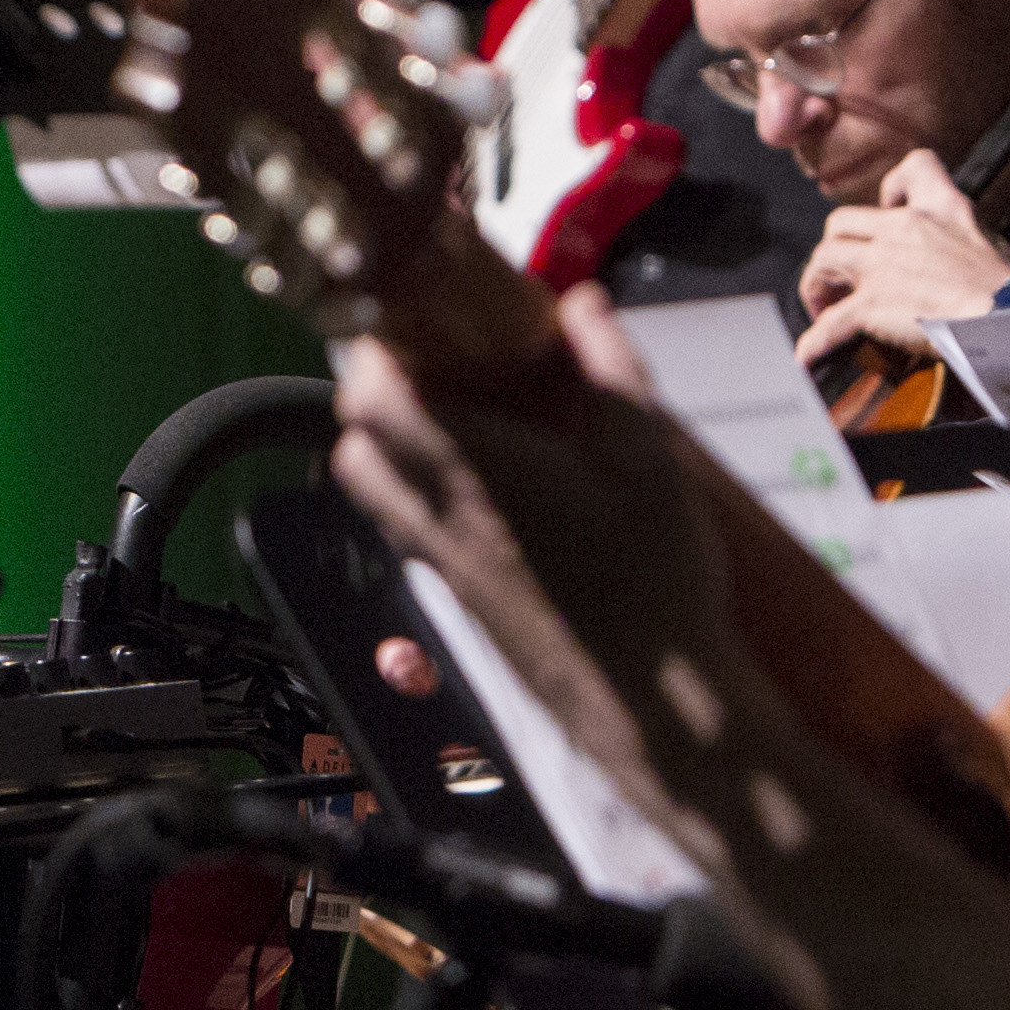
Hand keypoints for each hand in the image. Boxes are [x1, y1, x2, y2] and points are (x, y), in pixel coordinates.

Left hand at [324, 296, 742, 880]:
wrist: (657, 706)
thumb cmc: (655, 579)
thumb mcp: (651, 455)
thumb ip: (611, 369)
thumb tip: (584, 302)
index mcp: (472, 470)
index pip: (365, 397)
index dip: (371, 349)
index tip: (407, 322)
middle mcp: (439, 519)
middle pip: (352, 449)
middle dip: (373, 402)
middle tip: (430, 372)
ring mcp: (445, 568)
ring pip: (375, 499)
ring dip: (392, 455)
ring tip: (456, 428)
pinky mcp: (465, 604)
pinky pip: (412, 539)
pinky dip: (424, 505)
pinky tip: (490, 497)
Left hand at [792, 151, 1009, 370]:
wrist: (1008, 317)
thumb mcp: (992, 241)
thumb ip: (963, 239)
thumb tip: (956, 263)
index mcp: (940, 208)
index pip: (913, 168)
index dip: (894, 186)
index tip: (890, 206)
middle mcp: (903, 228)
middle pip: (842, 222)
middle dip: (835, 249)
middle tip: (843, 275)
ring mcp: (882, 265)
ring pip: (824, 258)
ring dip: (817, 284)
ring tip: (824, 307)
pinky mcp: (872, 304)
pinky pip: (830, 323)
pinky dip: (814, 341)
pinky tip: (809, 355)